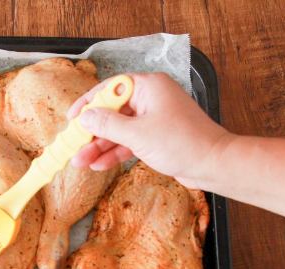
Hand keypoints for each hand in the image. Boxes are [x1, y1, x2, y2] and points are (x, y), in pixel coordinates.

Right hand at [68, 72, 232, 188]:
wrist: (213, 164)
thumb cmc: (182, 143)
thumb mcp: (137, 134)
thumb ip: (108, 124)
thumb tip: (86, 117)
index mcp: (148, 87)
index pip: (110, 89)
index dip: (88, 103)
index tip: (72, 118)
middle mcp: (150, 99)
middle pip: (112, 111)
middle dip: (92, 132)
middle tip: (73, 145)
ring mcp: (154, 118)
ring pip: (119, 130)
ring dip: (100, 146)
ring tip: (80, 161)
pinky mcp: (156, 136)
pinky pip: (129, 141)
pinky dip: (115, 152)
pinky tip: (98, 164)